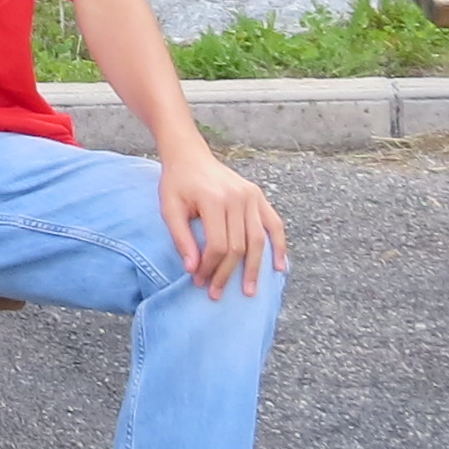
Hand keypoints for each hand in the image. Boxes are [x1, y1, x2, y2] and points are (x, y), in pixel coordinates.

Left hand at [154, 145, 286, 300]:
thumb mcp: (169, 208)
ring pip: (258, 240)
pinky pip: (274, 224)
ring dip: (254, 268)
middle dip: (226, 273)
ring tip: (249, 291)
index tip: (198, 280)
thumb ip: (181, 238)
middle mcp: (237, 197)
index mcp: (214, 199)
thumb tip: (193, 269)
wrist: (190, 155)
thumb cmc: (177, 183)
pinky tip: (279, 266)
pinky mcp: (258, 196)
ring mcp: (251, 196)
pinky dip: (279, 246)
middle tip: (216, 293)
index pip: (217, 244)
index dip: (209, 267)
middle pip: (238, 246)